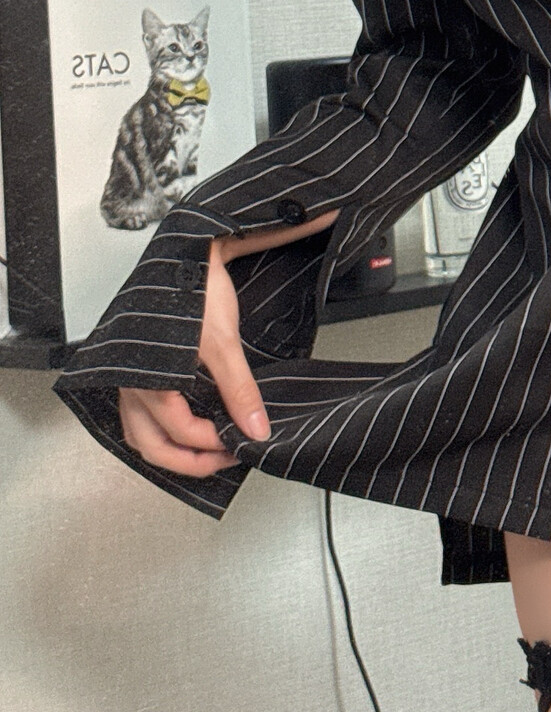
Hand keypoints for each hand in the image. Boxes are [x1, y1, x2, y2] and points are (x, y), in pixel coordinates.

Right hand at [117, 208, 338, 476]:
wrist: (187, 250)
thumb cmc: (196, 289)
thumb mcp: (224, 343)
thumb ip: (240, 390)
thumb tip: (257, 429)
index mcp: (150, 379)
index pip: (180, 432)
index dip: (214, 445)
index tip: (244, 444)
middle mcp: (133, 382)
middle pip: (153, 444)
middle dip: (190, 460)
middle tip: (227, 461)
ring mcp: (132, 375)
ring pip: (142, 431)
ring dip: (173, 448)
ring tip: (208, 451)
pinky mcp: (138, 365)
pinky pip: (140, 412)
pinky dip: (161, 428)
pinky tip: (185, 426)